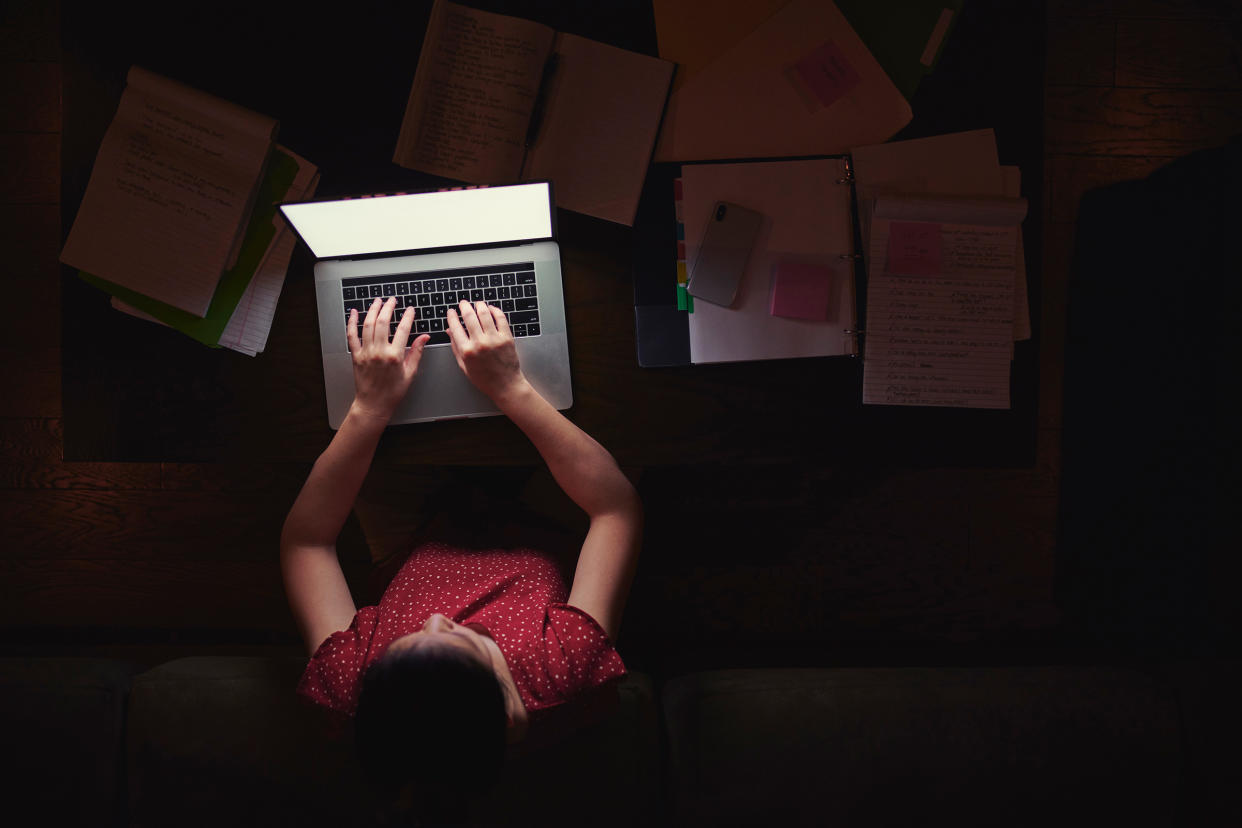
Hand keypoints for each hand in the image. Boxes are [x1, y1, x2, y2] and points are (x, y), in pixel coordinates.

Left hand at [346, 297, 430, 421]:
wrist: (374, 404)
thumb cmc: (392, 392)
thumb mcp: (410, 373)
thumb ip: (416, 352)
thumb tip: (424, 337)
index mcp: (395, 356)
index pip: (403, 329)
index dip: (408, 317)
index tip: (410, 310)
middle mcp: (379, 352)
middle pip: (383, 322)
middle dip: (388, 307)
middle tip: (392, 300)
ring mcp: (366, 353)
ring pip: (368, 325)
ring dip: (373, 310)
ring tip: (377, 301)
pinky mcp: (356, 356)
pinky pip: (352, 335)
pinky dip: (351, 322)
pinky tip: (354, 313)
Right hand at [445, 300, 527, 402]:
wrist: (505, 385)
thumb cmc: (484, 378)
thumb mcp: (464, 365)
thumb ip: (455, 347)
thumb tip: (449, 330)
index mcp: (467, 351)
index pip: (455, 327)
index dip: (451, 316)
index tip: (451, 312)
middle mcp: (479, 343)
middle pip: (469, 316)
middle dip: (464, 306)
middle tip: (463, 303)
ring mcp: (494, 339)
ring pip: (484, 314)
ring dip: (479, 305)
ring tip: (477, 304)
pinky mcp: (507, 338)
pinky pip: (500, 318)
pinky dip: (495, 310)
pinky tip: (491, 309)